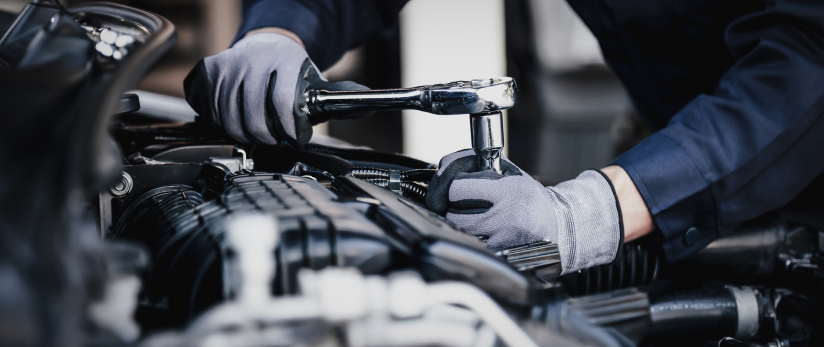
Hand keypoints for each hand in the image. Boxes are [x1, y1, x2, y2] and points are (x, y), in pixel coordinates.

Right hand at [183, 31, 371, 146]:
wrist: (267, 44)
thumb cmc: (293, 71)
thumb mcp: (318, 82)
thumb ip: (342, 98)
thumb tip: (370, 106)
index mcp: (284, 61)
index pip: (283, 104)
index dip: (288, 130)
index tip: (294, 139)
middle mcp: (253, 60)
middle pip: (253, 119)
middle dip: (267, 138)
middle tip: (276, 140)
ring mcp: (228, 65)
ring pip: (229, 120)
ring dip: (244, 134)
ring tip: (259, 132)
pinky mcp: (208, 72)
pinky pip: (210, 111)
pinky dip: (222, 123)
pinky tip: (236, 119)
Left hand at [425, 149, 622, 273]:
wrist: (559, 228)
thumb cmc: (530, 199)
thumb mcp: (511, 174)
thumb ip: (480, 166)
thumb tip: (446, 165)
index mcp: (509, 191)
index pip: (457, 188)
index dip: (452, 186)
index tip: (458, 187)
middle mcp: (507, 216)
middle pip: (453, 213)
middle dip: (454, 207)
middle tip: (466, 204)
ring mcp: (503, 240)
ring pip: (459, 231)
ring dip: (461, 224)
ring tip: (476, 218)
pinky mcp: (501, 256)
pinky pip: (471, 246)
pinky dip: (472, 239)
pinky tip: (484, 233)